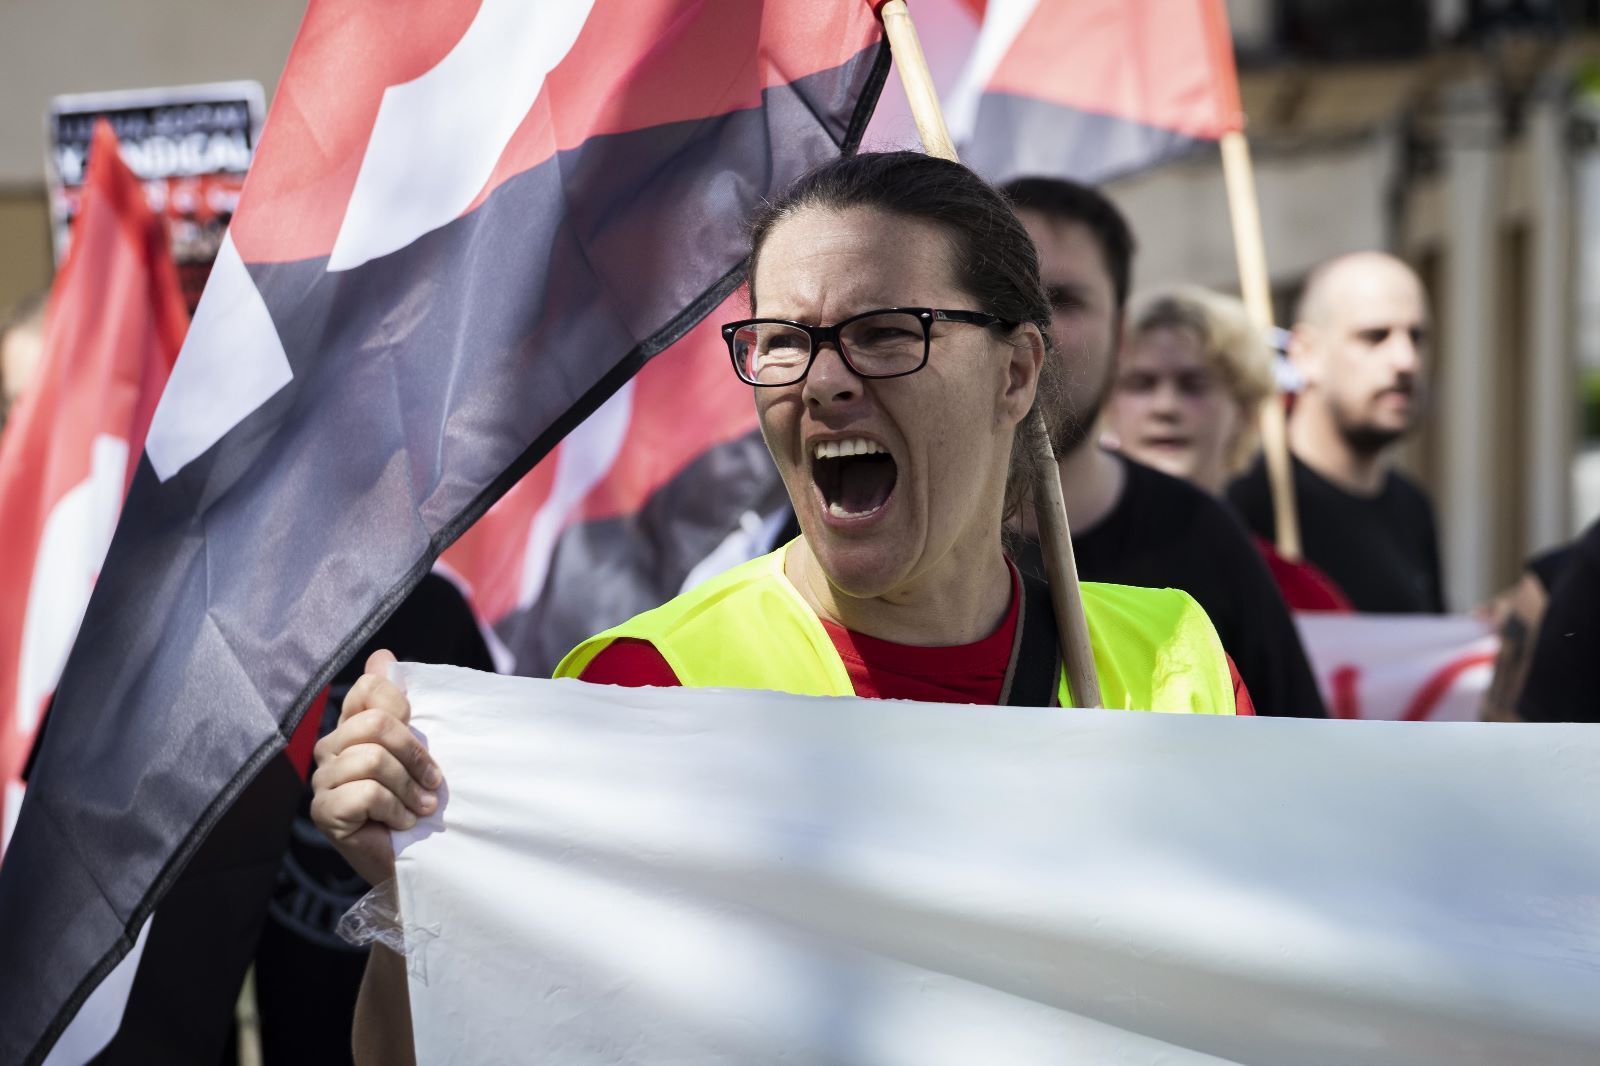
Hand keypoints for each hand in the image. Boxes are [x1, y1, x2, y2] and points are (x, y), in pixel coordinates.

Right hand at [310, 650, 442, 884]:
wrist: (419, 859)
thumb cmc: (419, 801)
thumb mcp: (417, 749)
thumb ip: (399, 705)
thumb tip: (382, 656)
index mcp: (351, 726)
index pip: (368, 689)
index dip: (400, 704)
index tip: (418, 731)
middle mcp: (329, 749)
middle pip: (374, 723)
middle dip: (414, 753)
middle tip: (432, 782)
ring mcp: (322, 782)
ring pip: (371, 758)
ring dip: (408, 787)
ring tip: (419, 807)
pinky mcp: (324, 812)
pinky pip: (366, 792)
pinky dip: (395, 809)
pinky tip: (401, 823)